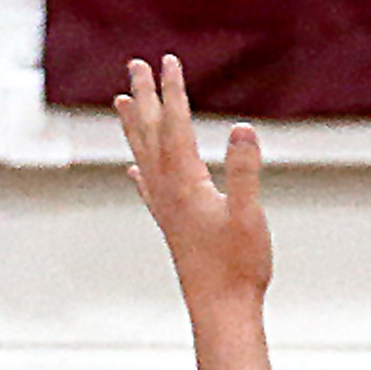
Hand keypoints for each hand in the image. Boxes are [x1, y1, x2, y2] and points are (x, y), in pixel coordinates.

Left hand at [114, 54, 270, 307]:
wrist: (220, 307)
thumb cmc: (238, 265)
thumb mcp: (249, 215)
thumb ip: (246, 171)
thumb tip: (243, 129)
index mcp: (185, 182)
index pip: (176, 125)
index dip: (173, 91)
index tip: (168, 62)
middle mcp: (167, 189)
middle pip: (149, 132)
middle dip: (144, 97)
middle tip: (135, 65)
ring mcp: (165, 207)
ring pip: (142, 155)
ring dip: (132, 126)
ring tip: (121, 101)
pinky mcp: (170, 225)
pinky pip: (147, 188)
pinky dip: (139, 171)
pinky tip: (133, 171)